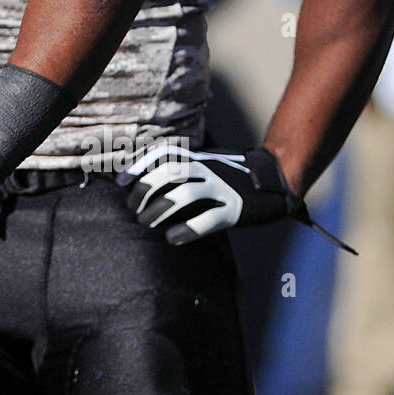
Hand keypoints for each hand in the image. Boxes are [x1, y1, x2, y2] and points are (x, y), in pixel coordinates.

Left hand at [117, 144, 301, 245]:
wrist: (273, 179)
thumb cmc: (228, 176)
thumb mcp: (203, 164)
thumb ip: (178, 169)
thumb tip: (140, 183)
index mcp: (196, 157)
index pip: (162, 156)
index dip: (138, 168)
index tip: (120, 184)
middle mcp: (207, 168)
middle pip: (169, 173)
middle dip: (146, 191)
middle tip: (134, 211)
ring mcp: (222, 187)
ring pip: (185, 194)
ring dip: (161, 210)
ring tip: (148, 224)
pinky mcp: (235, 209)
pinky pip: (207, 219)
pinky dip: (187, 230)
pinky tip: (173, 238)